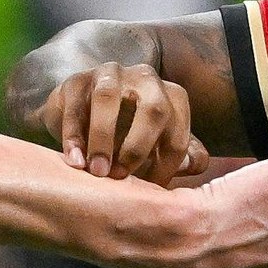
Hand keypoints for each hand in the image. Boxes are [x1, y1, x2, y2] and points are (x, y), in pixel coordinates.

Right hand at [31, 61, 209, 185]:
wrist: (79, 114)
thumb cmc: (126, 133)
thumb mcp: (156, 144)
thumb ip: (182, 155)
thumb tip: (193, 165)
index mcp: (172, 97)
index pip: (179, 135)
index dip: (166, 168)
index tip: (147, 192)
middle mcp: (146, 79)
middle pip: (154, 109)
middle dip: (139, 148)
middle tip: (120, 177)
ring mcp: (110, 74)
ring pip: (108, 98)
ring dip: (103, 139)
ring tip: (96, 172)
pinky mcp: (77, 80)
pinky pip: (76, 106)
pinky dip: (74, 137)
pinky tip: (74, 161)